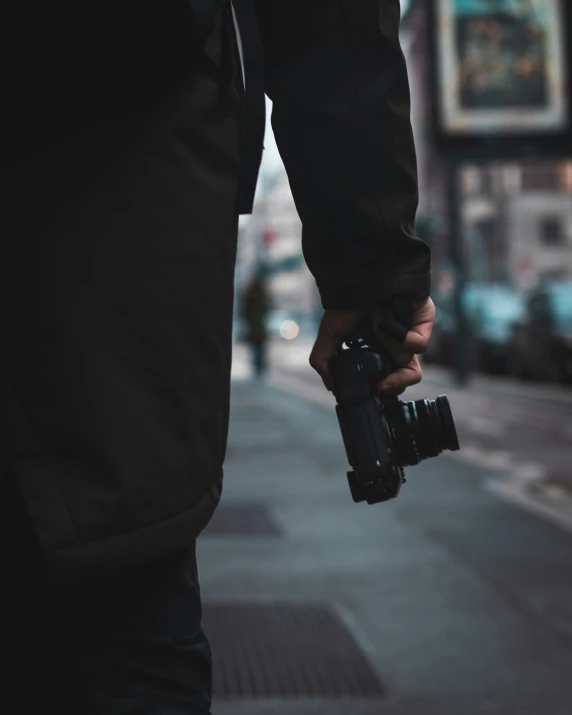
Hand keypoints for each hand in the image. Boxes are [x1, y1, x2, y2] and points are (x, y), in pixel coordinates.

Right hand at [309, 297, 434, 394]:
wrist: (361, 277)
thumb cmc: (348, 301)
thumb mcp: (329, 333)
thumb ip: (324, 361)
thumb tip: (332, 386)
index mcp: (377, 352)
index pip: (387, 381)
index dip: (382, 390)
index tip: (372, 389)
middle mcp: (395, 347)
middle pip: (404, 379)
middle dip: (393, 385)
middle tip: (380, 384)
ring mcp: (411, 337)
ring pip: (412, 367)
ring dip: (388, 348)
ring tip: (376, 327)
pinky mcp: (423, 326)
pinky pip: (417, 345)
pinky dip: (397, 334)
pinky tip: (384, 315)